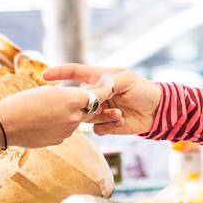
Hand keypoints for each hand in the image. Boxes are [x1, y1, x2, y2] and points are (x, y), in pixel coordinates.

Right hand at [0, 83, 110, 147]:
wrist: (5, 125)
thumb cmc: (23, 102)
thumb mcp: (48, 91)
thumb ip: (67, 93)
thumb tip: (75, 96)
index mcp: (73, 100)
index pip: (99, 94)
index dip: (104, 90)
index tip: (108, 86)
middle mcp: (75, 117)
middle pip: (91, 109)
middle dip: (88, 103)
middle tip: (83, 96)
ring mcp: (68, 131)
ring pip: (77, 120)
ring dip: (71, 114)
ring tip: (51, 109)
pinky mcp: (60, 140)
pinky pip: (66, 130)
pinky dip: (61, 124)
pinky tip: (45, 121)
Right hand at [42, 64, 160, 135]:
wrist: (158, 111)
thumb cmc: (144, 90)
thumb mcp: (126, 80)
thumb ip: (108, 83)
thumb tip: (91, 90)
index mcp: (99, 78)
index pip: (75, 72)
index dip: (60, 73)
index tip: (45, 76)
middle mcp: (96, 94)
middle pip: (78, 98)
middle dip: (84, 102)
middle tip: (102, 104)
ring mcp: (100, 110)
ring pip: (86, 116)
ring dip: (99, 116)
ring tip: (118, 113)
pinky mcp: (106, 125)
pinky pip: (96, 129)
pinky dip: (106, 127)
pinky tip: (120, 122)